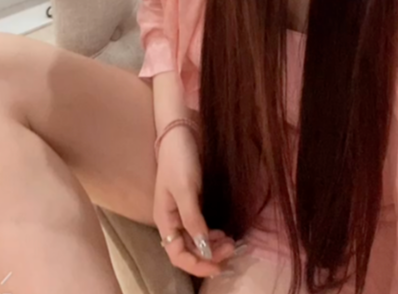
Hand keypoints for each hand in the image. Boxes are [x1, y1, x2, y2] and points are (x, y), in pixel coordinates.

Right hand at [153, 123, 235, 277]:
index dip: (196, 265)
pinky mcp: (193, 202)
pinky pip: (202, 227)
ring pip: (197, 239)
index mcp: (165, 219)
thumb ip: (192, 218)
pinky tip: (224, 232)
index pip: (177, 254)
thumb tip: (203, 246)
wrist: (181, 132)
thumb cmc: (179, 159)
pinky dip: (212, 234)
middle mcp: (172, 219)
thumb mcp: (185, 189)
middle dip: (209, 255)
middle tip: (232, 249)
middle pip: (188, 249)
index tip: (217, 266)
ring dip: (212, 246)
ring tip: (231, 243)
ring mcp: (182, 211)